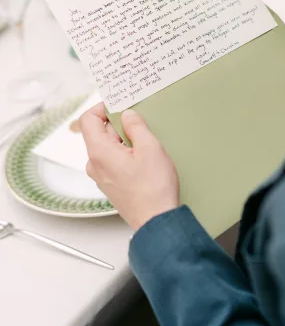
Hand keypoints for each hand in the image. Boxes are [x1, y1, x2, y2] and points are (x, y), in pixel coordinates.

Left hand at [80, 104, 178, 230]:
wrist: (156, 221)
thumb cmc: (153, 189)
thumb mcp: (150, 148)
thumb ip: (136, 126)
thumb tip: (128, 115)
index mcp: (99, 152)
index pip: (87, 120)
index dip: (102, 108)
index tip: (118, 104)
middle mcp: (95, 164)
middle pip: (99, 132)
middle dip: (118, 124)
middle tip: (140, 122)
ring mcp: (101, 176)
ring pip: (108, 146)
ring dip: (124, 139)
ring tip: (145, 144)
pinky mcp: (111, 184)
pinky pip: (113, 160)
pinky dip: (125, 152)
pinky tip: (143, 158)